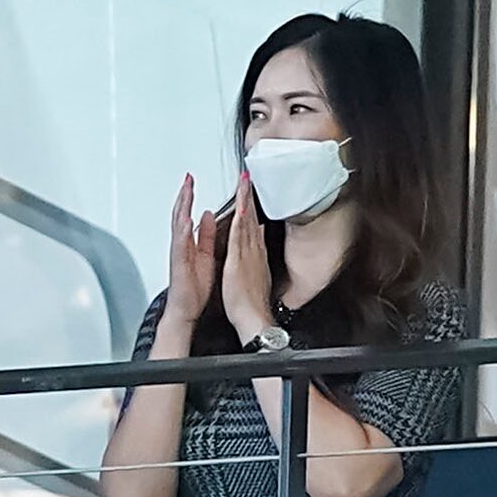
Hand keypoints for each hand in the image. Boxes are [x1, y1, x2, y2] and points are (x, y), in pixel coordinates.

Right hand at [163, 173, 220, 331]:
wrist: (185, 309)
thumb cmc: (194, 287)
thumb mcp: (205, 254)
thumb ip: (206, 235)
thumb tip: (209, 216)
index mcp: (189, 243)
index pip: (187, 214)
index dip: (189, 196)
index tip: (192, 180)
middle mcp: (181, 246)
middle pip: (180, 215)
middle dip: (184, 196)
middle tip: (188, 179)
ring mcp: (178, 254)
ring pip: (178, 226)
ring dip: (182, 208)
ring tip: (186, 192)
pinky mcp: (179, 265)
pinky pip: (181, 246)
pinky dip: (183, 232)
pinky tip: (187, 221)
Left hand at [220, 177, 276, 344]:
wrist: (254, 319)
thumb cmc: (252, 303)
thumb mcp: (256, 275)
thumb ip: (256, 260)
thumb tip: (257, 250)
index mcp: (254, 254)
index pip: (253, 225)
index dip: (252, 206)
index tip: (250, 191)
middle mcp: (253, 250)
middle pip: (251, 218)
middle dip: (250, 197)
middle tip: (248, 177)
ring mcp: (247, 254)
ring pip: (246, 222)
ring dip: (246, 202)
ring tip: (245, 182)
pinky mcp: (239, 261)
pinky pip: (239, 238)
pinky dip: (241, 222)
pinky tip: (242, 209)